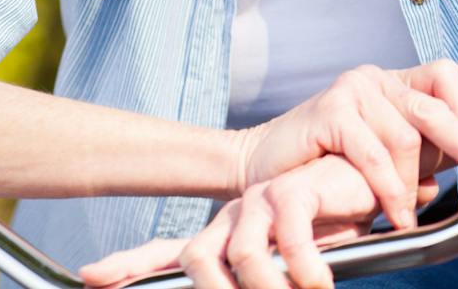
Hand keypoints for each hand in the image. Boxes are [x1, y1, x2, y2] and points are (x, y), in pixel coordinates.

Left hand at [78, 155, 442, 288]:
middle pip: (196, 258)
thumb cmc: (330, 229)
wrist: (364, 178)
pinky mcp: (292, 192)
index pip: (172, 253)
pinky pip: (287, 239)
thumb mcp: (289, 263)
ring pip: (240, 257)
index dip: (131, 265)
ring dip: (269, 288)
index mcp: (227, 235)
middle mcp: (236, 217)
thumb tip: (243, 284)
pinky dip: (306, 270)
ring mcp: (260, 202)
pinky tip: (320, 282)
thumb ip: (264, 276)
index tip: (93, 277)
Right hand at [236, 61, 457, 229]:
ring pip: (408, 138)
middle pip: (435, 106)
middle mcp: (374, 79)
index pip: (445, 77)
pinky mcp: (331, 108)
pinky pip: (375, 153)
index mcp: (389, 83)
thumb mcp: (376, 158)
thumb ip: (409, 160)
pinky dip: (389, 189)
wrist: (261, 165)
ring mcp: (353, 90)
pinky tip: (394, 212)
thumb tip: (439, 182)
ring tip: (406, 215)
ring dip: (413, 185)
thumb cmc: (320, 163)